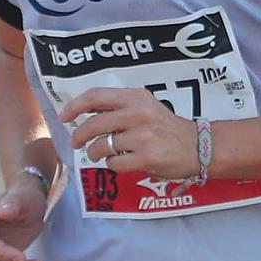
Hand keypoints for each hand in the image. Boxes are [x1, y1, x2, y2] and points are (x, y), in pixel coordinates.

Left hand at [62, 87, 198, 180]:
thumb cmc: (165, 127)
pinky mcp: (146, 158)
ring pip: (101, 147)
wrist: (196, 146)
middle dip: (79, 136)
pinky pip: (114, 163)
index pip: (96, 96)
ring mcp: (142, 137)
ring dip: (95, 153)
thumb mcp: (145, 106)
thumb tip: (84, 109)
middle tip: (77, 142)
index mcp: (136, 97)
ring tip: (100, 154)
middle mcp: (138, 114)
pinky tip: (121, 161)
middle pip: (93, 124)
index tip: (64, 116)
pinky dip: (112, 164)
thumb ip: (119, 106)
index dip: (75, 106)